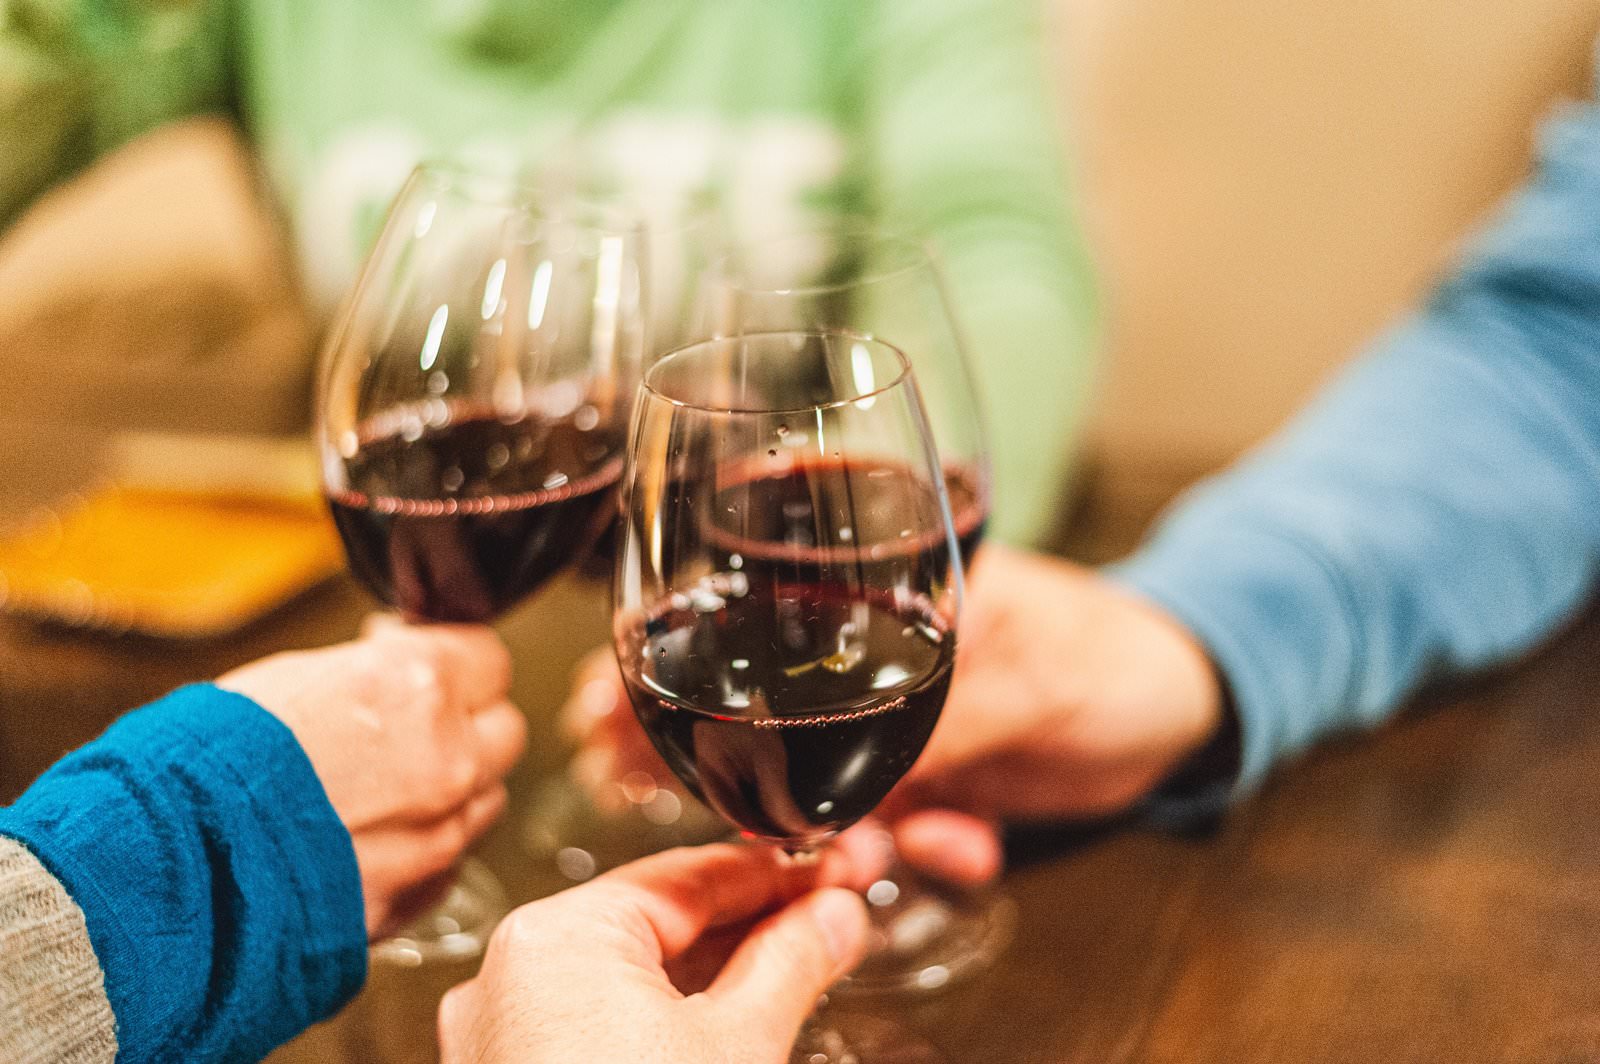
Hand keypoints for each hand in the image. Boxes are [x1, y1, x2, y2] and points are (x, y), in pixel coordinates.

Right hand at [217, 619, 526, 935]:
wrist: (164, 865)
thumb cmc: (207, 766)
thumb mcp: (295, 677)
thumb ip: (373, 670)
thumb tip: (398, 656)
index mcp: (418, 687)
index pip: (489, 659)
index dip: (460, 664)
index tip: (440, 671)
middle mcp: (447, 759)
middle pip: (504, 730)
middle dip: (468, 725)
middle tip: (418, 730)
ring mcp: (440, 833)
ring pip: (486, 798)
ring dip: (454, 790)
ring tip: (384, 791)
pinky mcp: (422, 893)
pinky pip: (453, 860)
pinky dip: (428, 849)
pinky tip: (372, 842)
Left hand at [438, 843, 869, 1063]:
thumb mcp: (741, 1046)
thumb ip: (793, 962)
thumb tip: (833, 917)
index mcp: (556, 939)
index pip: (690, 875)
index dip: (779, 872)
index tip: (837, 871)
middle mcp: (511, 979)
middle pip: (658, 923)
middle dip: (754, 920)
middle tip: (832, 914)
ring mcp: (503, 1040)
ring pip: (630, 979)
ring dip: (718, 972)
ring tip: (799, 965)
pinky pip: (599, 1026)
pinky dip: (666, 1020)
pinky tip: (731, 1023)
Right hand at [562, 544, 1221, 880]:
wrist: (1186, 713)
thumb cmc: (1110, 651)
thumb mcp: (1025, 677)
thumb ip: (940, 724)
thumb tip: (851, 787)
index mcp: (877, 586)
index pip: (747, 607)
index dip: (674, 647)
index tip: (608, 701)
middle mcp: (866, 652)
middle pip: (757, 704)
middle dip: (714, 759)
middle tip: (658, 797)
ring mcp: (897, 722)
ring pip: (815, 778)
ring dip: (824, 829)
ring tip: (864, 857)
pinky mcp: (933, 780)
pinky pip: (891, 824)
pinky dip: (917, 853)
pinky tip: (966, 856)